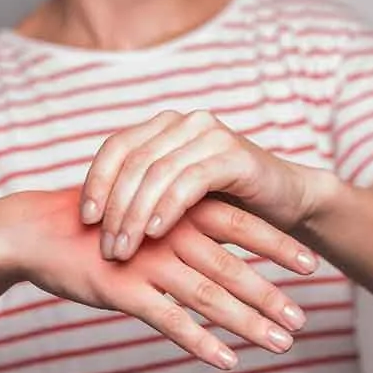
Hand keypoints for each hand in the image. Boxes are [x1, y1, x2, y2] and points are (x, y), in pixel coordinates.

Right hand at [0, 188, 318, 369]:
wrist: (36, 231)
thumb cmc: (101, 223)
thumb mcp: (149, 212)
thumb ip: (187, 222)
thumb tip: (226, 238)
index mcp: (181, 210)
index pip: (242, 225)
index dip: (278, 245)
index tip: (312, 265)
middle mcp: (171, 234)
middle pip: (234, 267)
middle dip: (272, 294)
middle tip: (303, 319)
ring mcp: (147, 262)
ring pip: (209, 297)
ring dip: (248, 323)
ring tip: (281, 344)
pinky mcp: (123, 289)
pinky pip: (169, 321)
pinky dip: (200, 342)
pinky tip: (227, 361)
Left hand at [79, 110, 334, 260]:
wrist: (287, 204)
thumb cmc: (228, 208)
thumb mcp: (177, 202)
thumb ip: (141, 200)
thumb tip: (90, 226)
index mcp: (165, 127)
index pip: (116, 147)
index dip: (96, 182)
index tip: (85, 221)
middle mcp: (185, 122)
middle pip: (134, 161)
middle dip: (115, 208)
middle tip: (107, 247)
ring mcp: (211, 134)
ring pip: (157, 172)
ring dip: (137, 214)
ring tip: (126, 249)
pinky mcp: (233, 155)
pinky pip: (190, 180)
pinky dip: (169, 207)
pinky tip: (156, 233)